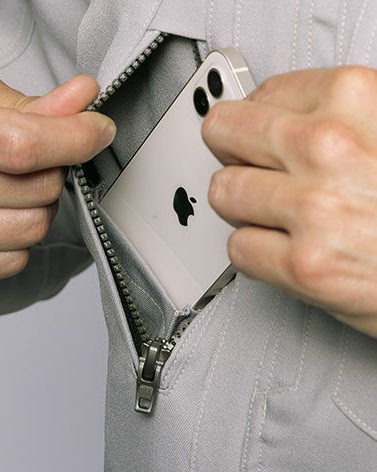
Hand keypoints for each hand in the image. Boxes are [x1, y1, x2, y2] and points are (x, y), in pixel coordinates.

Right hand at [0, 71, 114, 289]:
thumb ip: (28, 104)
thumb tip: (82, 99)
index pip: (22, 144)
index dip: (75, 139)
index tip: (97, 132)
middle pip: (37, 190)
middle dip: (54, 172)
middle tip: (35, 161)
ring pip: (31, 229)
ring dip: (39, 208)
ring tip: (13, 190)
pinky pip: (11, 261)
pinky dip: (18, 240)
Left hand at [203, 66, 376, 337]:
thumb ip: (339, 118)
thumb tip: (277, 116)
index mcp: (357, 100)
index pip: (262, 94)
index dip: (257, 119)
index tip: (259, 132)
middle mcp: (329, 148)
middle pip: (224, 133)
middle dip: (232, 153)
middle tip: (247, 166)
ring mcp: (314, 209)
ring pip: (224, 192)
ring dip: (242, 207)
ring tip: (275, 215)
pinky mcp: (305, 267)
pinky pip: (238, 248)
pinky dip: (255, 252)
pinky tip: (283, 249)